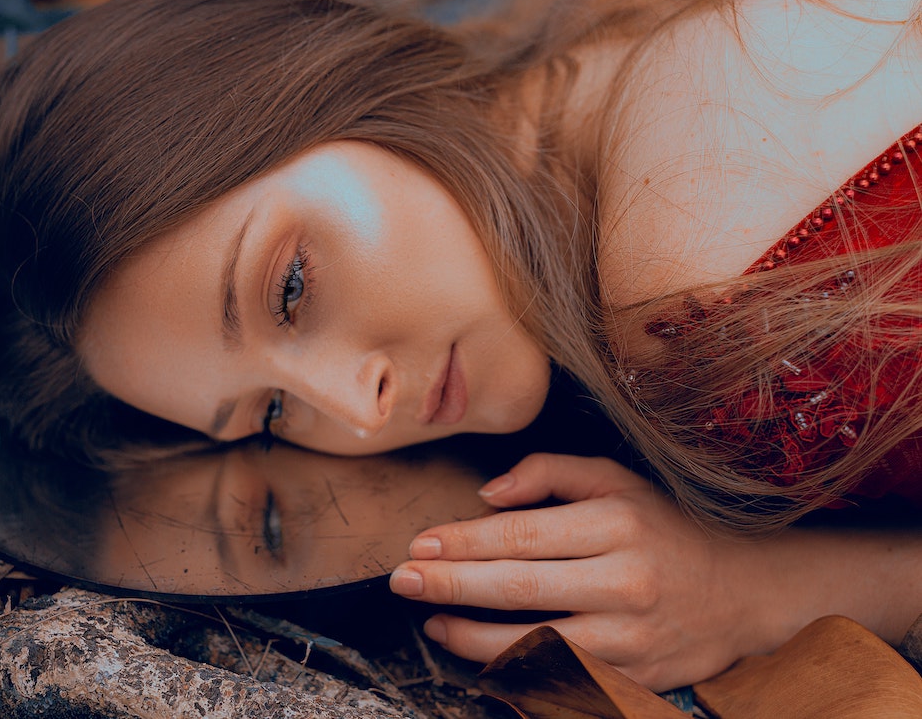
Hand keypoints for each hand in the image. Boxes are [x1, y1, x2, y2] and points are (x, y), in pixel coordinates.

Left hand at [388, 453, 786, 690]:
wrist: (745, 591)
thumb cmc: (668, 527)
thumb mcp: (617, 479)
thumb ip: (549, 472)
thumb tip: (487, 493)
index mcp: (617, 523)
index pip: (520, 534)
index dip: (462, 542)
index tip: (420, 545)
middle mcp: (624, 580)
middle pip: (517, 587)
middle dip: (450, 584)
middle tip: (403, 580)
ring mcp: (629, 636)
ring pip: (532, 642)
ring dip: (470, 635)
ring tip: (433, 620)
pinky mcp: (632, 676)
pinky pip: (560, 676)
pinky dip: (513, 669)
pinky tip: (480, 655)